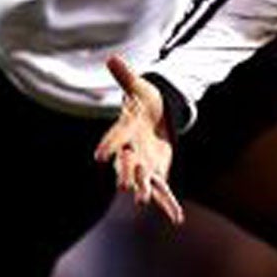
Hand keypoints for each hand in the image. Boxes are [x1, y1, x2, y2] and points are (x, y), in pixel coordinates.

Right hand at [94, 55, 183, 223]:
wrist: (153, 118)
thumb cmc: (144, 102)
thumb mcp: (139, 88)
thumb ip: (126, 77)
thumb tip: (112, 58)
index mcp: (125, 132)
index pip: (115, 139)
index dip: (108, 146)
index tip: (99, 156)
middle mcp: (131, 152)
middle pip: (127, 165)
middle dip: (126, 175)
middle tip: (124, 187)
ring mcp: (144, 165)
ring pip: (143, 180)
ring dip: (144, 191)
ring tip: (144, 202)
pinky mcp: (158, 174)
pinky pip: (163, 191)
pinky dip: (169, 205)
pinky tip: (177, 218)